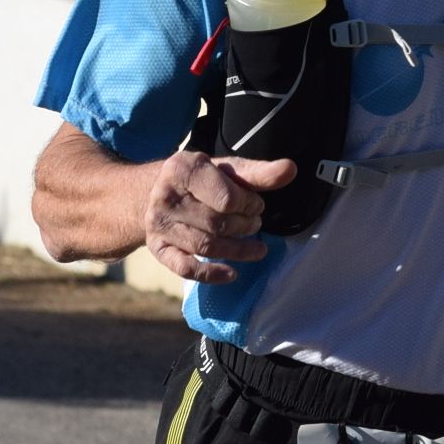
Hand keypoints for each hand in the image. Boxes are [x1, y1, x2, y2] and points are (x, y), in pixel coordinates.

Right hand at [145, 151, 300, 283]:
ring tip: (256, 249)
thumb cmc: (200, 179)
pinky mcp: (158, 248)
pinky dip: (211, 274)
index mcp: (182, 169)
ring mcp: (158, 225)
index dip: (249, 205)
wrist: (154, 191)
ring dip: (238, 251)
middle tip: (255, 224)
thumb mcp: (227, 169)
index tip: (256, 204)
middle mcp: (165, 197)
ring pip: (206, 246)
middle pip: (217, 223)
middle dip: (245, 226)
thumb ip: (258, 172)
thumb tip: (289, 169)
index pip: (226, 198)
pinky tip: (232, 274)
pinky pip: (185, 268)